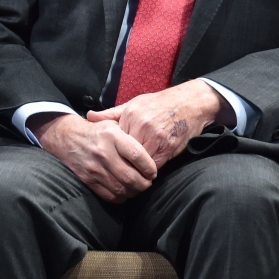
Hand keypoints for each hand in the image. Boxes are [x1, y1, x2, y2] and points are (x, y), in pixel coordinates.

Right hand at [27, 112, 156, 202]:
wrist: (68, 138)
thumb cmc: (97, 132)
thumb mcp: (113, 124)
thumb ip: (131, 135)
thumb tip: (152, 153)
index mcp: (112, 135)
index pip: (137, 155)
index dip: (150, 167)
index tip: (152, 171)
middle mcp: (103, 152)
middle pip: (131, 177)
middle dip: (144, 184)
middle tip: (148, 182)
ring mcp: (94, 168)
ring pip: (122, 189)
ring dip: (134, 192)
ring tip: (137, 187)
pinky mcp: (88, 179)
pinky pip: (110, 196)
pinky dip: (121, 197)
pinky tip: (124, 191)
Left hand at [88, 80, 233, 168]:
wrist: (189, 103)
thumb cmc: (159, 104)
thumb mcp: (133, 103)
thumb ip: (111, 114)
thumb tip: (89, 116)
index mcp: (130, 115)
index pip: (114, 139)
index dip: (111, 150)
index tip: (107, 157)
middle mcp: (141, 126)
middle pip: (125, 152)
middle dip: (121, 162)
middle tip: (116, 170)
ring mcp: (155, 138)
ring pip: (138, 161)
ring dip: (135, 168)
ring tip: (130, 174)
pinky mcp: (168, 148)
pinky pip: (154, 165)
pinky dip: (149, 170)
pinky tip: (145, 171)